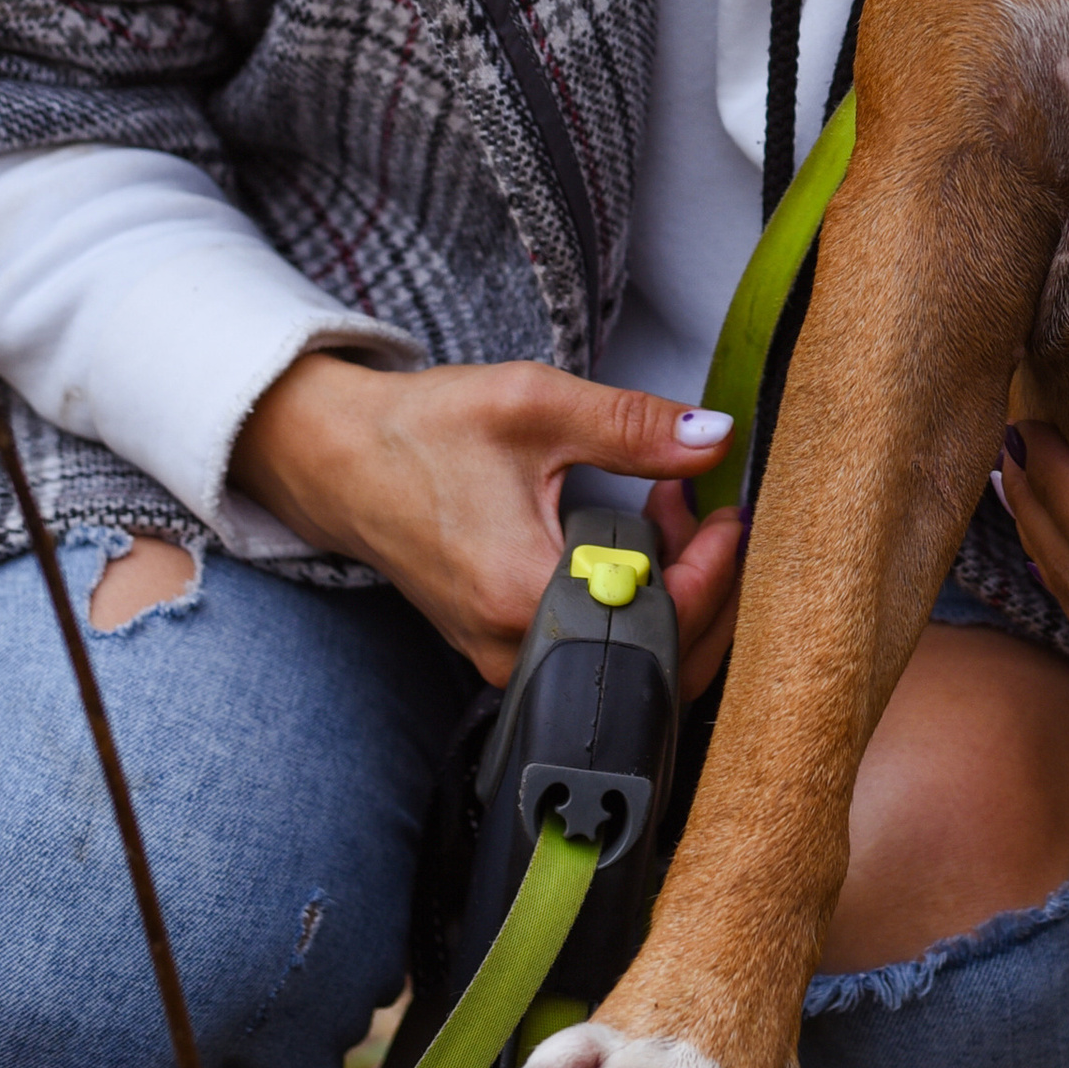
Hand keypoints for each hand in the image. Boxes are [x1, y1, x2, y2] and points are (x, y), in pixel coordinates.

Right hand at [231, 353, 744, 696]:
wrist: (340, 462)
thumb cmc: (425, 431)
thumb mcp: (534, 404)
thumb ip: (632, 425)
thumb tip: (717, 436)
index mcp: (523, 594)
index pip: (660, 619)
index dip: (712, 571)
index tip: (728, 515)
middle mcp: (514, 649)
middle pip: (657, 661)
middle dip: (703, 585)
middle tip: (701, 508)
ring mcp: (506, 662)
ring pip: (630, 663)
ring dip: (672, 594)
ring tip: (668, 512)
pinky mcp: (504, 654)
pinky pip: (595, 651)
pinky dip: (632, 604)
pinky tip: (633, 542)